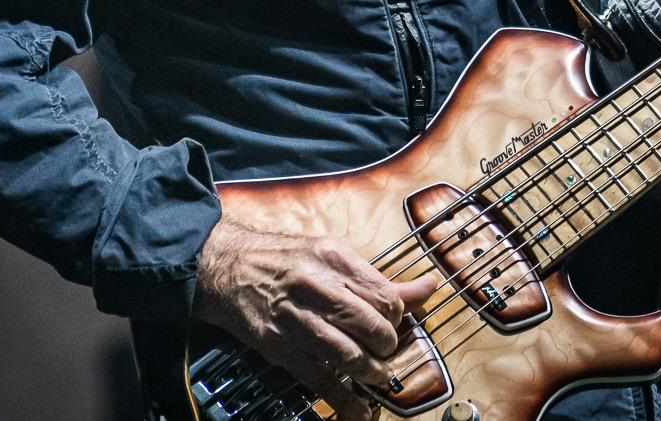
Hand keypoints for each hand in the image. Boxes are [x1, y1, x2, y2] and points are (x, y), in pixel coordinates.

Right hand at [194, 218, 437, 420]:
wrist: (230, 269)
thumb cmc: (287, 260)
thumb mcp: (333, 255)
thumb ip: (379, 278)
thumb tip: (429, 287)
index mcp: (336, 260)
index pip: (385, 296)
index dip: (397, 316)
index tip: (394, 322)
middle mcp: (317, 289)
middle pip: (371, 326)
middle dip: (387, 344)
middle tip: (386, 349)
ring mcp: (299, 322)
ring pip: (350, 355)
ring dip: (372, 372)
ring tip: (378, 375)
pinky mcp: (283, 349)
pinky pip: (320, 380)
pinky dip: (344, 400)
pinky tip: (360, 411)